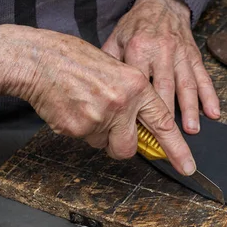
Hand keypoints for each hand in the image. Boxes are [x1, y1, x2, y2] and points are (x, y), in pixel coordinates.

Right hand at [0, 24, 196, 175]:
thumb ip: (131, 96)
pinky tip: (70, 108)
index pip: (163, 123)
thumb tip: (140, 122)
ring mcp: (99, 119)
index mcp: (136, 85)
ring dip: (96, 134)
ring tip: (83, 106)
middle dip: (120, 146)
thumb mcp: (115, 68)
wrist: (40, 59)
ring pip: (102, 144)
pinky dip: (77, 129)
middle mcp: (122, 104)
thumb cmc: (74, 59)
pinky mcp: (77, 129)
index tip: (187, 166)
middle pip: (128, 148)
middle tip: (109, 130)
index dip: (176, 148)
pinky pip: (83, 140)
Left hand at [102, 0, 219, 133]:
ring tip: (191, 130)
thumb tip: (99, 91)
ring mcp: (180, 54)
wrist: (162, 3)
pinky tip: (213, 112)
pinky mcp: (194, 55)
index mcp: (139, 49)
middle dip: (167, 114)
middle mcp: (161, 52)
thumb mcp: (116, 39)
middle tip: (168, 137)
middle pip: (165, 87)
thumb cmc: (136, 25)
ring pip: (187, 85)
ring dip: (190, 109)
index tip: (137, 128)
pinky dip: (210, 96)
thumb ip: (109, 63)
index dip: (139, 107)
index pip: (139, 84)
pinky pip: (203, 77)